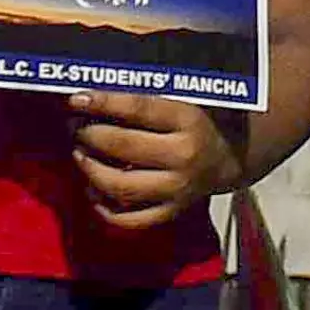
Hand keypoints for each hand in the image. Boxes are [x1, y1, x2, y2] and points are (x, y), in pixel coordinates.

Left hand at [68, 92, 246, 229]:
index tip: (77, 99)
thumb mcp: (187, 99)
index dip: (103, 103)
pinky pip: (128, 219)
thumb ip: (150, 97)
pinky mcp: (171, 211)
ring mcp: (177, 188)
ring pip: (120, 186)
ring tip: (81, 154)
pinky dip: (104, 208)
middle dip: (90, 135)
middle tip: (76, 127)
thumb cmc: (203, 121)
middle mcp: (184, 156)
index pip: (139, 109)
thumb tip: (101, 91)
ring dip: (91, 169)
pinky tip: (94, 189)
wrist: (233, 157)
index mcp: (191, 121)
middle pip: (123, 147)